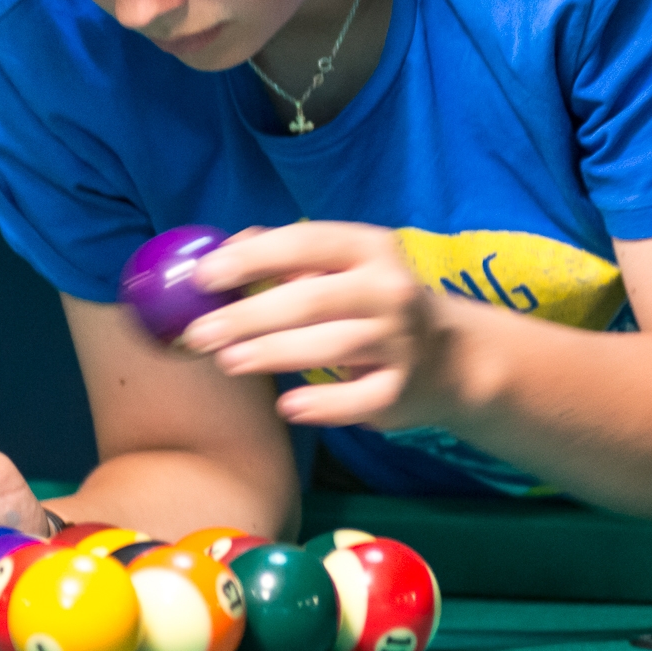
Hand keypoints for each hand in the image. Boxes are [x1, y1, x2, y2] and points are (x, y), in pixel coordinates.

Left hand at [182, 222, 455, 430]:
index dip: (252, 258)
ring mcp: (401, 343)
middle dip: (249, 316)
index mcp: (370, 249)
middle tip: (199, 334)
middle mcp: (390, 291)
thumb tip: (227, 248)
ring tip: (227, 362)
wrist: (452, 357)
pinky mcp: (402, 390)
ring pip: (331, 347)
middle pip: (311, 299)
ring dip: (273, 354)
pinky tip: (287, 406)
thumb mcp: (345, 267)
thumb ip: (289, 255)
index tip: (204, 277)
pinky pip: (357, 400)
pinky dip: (322, 405)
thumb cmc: (374, 304)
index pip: (306, 244)